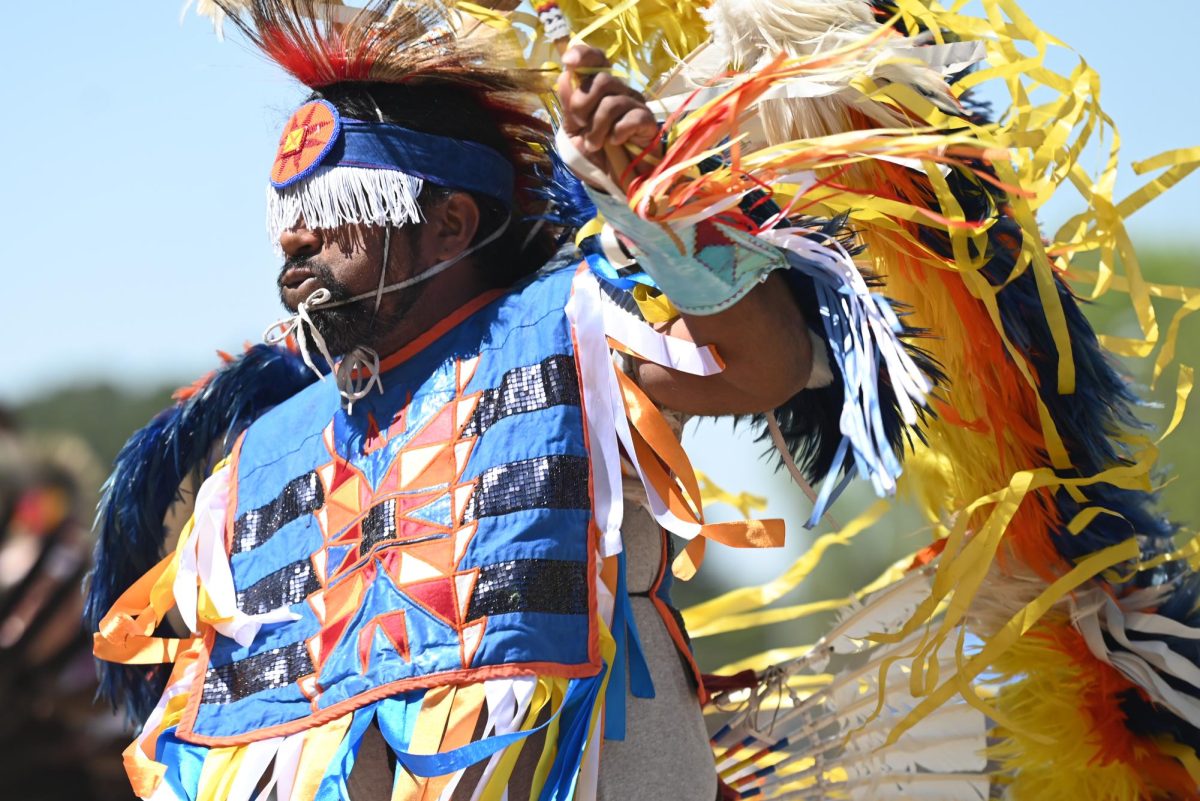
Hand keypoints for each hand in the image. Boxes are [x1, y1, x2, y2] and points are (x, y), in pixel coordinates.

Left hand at [555, 45, 659, 184]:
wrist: (610, 180)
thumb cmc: (592, 155)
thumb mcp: (572, 131)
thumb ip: (568, 105)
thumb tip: (565, 75)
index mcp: (598, 90)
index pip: (596, 59)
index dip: (584, 55)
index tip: (569, 61)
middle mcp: (618, 91)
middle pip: (602, 80)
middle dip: (583, 106)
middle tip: (581, 125)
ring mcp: (634, 105)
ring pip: (613, 103)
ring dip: (597, 129)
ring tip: (594, 144)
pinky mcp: (647, 122)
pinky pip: (632, 118)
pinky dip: (618, 133)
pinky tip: (615, 143)